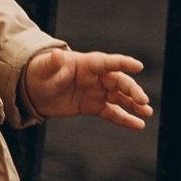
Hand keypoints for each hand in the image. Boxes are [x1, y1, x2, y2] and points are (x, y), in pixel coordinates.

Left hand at [23, 45, 151, 130]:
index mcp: (86, 63)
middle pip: (118, 81)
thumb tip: (56, 55)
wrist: (33, 91)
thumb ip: (53, 64)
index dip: (122, 63)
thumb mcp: (43, 68)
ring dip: (134, 104)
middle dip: (132, 90)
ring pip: (120, 97)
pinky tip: (138, 125)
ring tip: (147, 112)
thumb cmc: (39, 73)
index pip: (107, 62)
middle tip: (143, 101)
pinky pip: (112, 112)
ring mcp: (96, 92)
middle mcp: (96, 77)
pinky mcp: (94, 106)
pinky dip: (125, 119)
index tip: (138, 66)